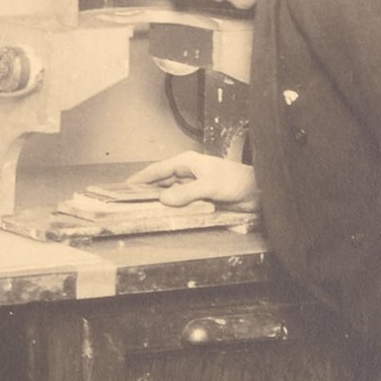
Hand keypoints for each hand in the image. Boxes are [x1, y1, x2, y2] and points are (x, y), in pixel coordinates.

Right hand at [128, 151, 257, 208]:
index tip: (122, 189)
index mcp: (186, 163)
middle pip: (159, 183)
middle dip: (145, 192)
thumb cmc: (236, 181)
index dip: (139, 179)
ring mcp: (191, 186)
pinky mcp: (197, 198)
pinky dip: (170, 209)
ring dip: (157, 203)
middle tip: (128, 205)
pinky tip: (162, 217)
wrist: (257, 191)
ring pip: (167, 194)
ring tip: (141, 212)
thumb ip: (187, 193)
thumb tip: (163, 200)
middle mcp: (186, 173)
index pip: (156, 170)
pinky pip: (178, 204)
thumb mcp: (210, 185)